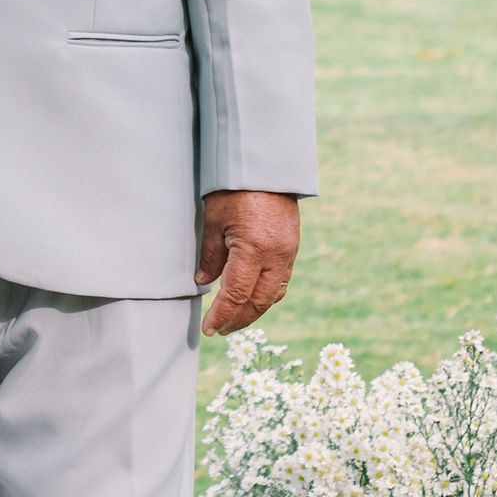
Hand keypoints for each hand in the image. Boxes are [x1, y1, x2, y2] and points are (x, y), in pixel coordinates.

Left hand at [199, 189, 301, 336]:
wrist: (266, 165)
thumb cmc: (233, 188)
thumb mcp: (213, 220)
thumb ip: (210, 255)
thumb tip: (204, 282)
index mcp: (254, 249)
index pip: (237, 294)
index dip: (222, 315)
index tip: (210, 329)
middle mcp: (276, 256)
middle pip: (259, 302)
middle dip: (239, 320)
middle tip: (220, 330)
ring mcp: (289, 253)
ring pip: (273, 295)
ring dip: (254, 311)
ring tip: (234, 320)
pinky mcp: (292, 248)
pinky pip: (281, 281)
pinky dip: (266, 295)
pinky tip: (252, 299)